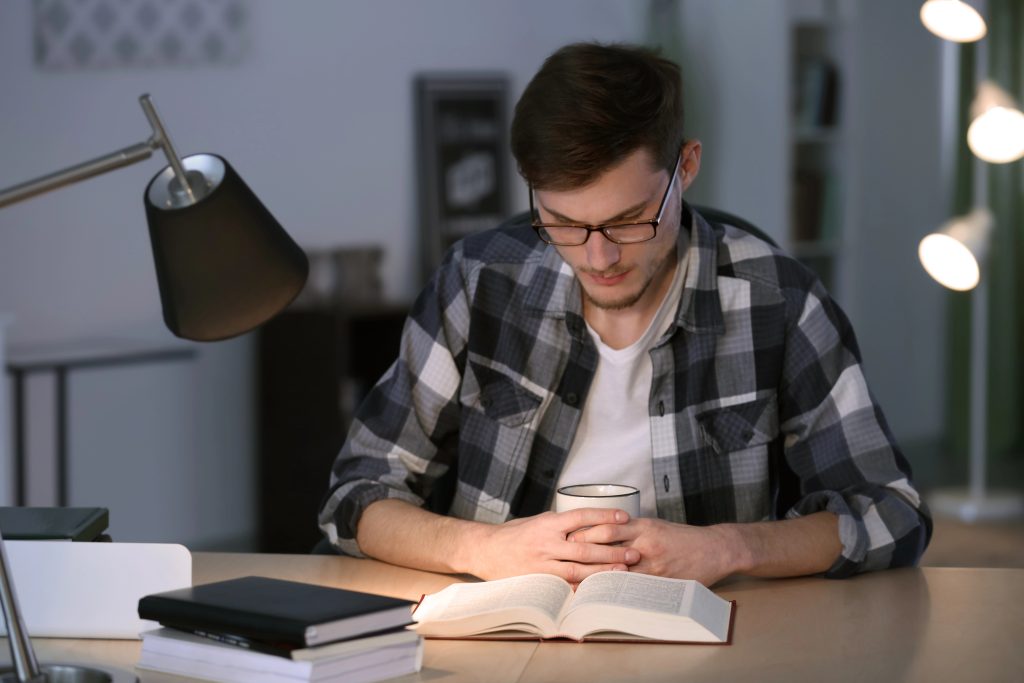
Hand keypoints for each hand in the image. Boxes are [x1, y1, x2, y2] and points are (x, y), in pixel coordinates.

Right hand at [469, 509, 638, 582]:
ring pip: (578, 570)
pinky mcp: (538, 581)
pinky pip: (565, 587)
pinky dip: (584, 589)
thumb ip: (561, 524)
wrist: (486, 549)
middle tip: (633, 553)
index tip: (624, 517)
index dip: (604, 516)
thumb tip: (589, 523)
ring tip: (623, 572)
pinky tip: (600, 591)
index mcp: (548, 524)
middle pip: (585, 547)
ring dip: (602, 572)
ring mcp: (542, 564)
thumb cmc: (514, 534)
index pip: (581, 516)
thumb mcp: (537, 520)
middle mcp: (546, 543)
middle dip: (612, 551)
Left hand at [568, 517, 736, 585]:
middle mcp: (644, 540)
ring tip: (576, 581)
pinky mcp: (660, 579)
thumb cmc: (682, 538)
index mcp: (641, 525)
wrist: (714, 549)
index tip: (567, 539)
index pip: (606, 526)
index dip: (585, 533)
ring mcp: (652, 561)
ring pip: (616, 567)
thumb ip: (631, 530)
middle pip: (606, 544)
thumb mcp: (656, 526)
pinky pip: (633, 586)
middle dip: (584, 553)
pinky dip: (616, 590)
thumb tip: (602, 533)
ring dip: (595, 575)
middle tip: (563, 560)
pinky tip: (603, 597)